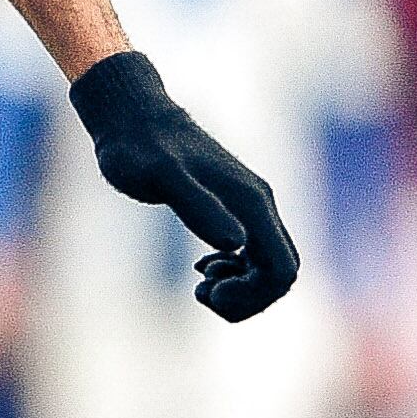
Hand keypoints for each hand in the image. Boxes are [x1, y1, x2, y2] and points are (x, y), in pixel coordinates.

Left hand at [68, 51, 298, 320]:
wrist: (133, 119)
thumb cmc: (139, 148)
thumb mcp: (161, 177)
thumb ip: (197, 206)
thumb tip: (235, 245)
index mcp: (251, 203)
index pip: (283, 269)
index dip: (253, 295)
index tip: (207, 289)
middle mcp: (259, 205)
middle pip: (282, 273)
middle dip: (248, 299)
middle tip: (200, 293)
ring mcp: (249, 208)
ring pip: (268, 267)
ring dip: (240, 290)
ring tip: (199, 284)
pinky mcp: (234, 210)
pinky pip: (253, 256)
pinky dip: (233, 275)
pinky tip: (202, 268)